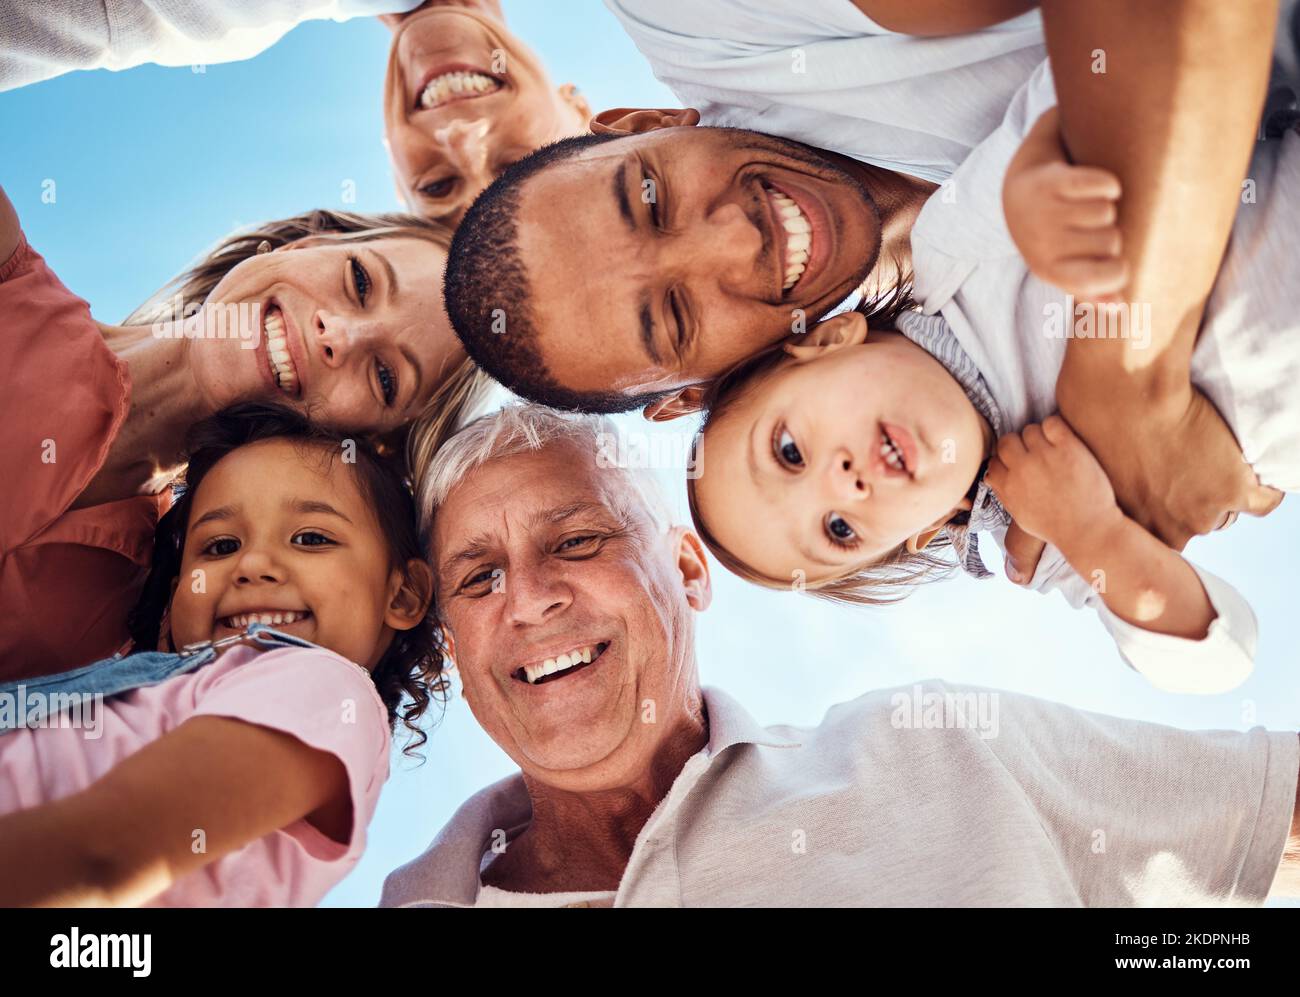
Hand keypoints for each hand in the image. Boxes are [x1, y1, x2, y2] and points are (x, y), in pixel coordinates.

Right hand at [986, 417, 1122, 575]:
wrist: (1089, 530)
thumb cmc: (1056, 526)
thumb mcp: (1020, 516)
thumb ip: (1004, 493)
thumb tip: (991, 476)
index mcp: (1009, 486)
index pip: (994, 461)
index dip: (1006, 461)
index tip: (1018, 464)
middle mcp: (1022, 468)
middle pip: (1007, 441)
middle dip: (1018, 446)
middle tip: (1035, 454)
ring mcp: (1045, 457)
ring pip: (1030, 430)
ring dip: (1039, 437)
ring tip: (1052, 449)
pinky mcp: (1068, 448)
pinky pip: (1052, 422)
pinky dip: (1055, 427)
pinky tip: (1063, 440)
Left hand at [1003, 110, 1127, 298]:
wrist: (1020, 194)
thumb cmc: (1050, 240)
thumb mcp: (1063, 269)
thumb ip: (1091, 291)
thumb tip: (1118, 308)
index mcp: (1048, 269)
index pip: (1091, 281)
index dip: (1116, 275)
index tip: (1120, 266)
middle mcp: (1043, 242)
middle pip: (1110, 241)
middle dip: (1111, 235)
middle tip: (1092, 229)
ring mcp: (1046, 210)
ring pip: (1106, 212)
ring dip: (1106, 207)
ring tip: (1086, 209)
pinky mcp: (1054, 180)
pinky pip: (1102, 184)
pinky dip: (1107, 184)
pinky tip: (1099, 188)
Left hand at [1060, 380, 1282, 550]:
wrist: (1124, 389)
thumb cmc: (1091, 413)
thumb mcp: (1084, 460)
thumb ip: (1100, 480)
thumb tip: (1096, 476)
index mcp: (1130, 522)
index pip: (1156, 535)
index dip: (1161, 510)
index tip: (1164, 487)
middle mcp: (1168, 527)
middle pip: (1192, 523)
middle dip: (1191, 499)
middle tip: (1186, 466)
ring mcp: (1201, 512)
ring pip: (1223, 511)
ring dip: (1220, 488)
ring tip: (1209, 458)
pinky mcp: (1232, 489)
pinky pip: (1262, 502)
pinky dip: (1261, 489)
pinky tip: (1250, 472)